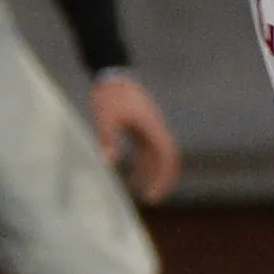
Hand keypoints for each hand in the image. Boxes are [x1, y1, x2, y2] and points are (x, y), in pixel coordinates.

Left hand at [91, 70, 180, 202]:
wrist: (110, 74)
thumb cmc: (109, 95)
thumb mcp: (105, 117)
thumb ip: (107, 139)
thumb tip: (108, 163)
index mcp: (152, 127)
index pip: (167, 156)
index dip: (164, 176)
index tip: (153, 194)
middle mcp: (155, 128)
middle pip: (166, 158)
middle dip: (162, 179)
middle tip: (152, 199)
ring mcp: (149, 128)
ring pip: (156, 156)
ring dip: (151, 173)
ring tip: (139, 192)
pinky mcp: (141, 127)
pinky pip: (146, 150)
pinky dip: (142, 165)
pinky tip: (130, 175)